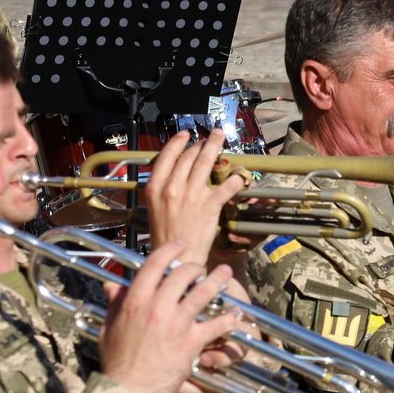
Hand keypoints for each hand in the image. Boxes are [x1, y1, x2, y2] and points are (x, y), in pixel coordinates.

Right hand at [97, 243, 244, 392]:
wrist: (129, 390)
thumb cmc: (117, 362)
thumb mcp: (109, 328)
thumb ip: (114, 304)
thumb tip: (111, 286)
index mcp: (134, 301)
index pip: (154, 265)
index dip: (170, 251)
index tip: (180, 246)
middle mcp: (156, 307)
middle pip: (181, 275)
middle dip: (195, 266)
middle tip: (201, 266)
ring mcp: (176, 324)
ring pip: (202, 293)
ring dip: (216, 281)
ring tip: (223, 274)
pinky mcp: (191, 342)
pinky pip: (215, 325)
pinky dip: (228, 318)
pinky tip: (235, 313)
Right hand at [145, 129, 249, 266]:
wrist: (176, 258)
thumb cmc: (164, 234)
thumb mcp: (154, 207)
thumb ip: (162, 188)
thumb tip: (173, 172)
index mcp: (155, 187)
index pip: (167, 156)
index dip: (178, 142)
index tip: (186, 134)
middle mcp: (173, 187)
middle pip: (189, 156)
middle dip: (201, 143)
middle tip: (210, 137)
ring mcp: (192, 196)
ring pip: (206, 163)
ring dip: (215, 147)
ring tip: (221, 138)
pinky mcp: (209, 206)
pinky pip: (225, 186)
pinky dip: (235, 179)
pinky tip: (240, 174)